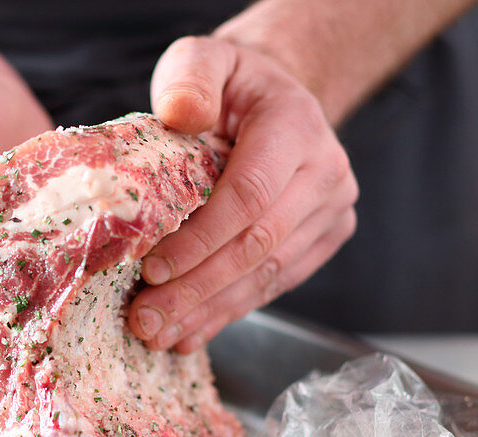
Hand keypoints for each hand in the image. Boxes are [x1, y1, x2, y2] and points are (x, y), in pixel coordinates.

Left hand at [128, 36, 358, 352]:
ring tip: (159, 335)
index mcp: (296, 125)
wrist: (273, 100)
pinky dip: (228, 311)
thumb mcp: (202, 59)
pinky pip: (274, 284)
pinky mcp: (324, 240)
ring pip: (268, 274)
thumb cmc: (228, 85)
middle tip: (146, 320)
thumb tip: (181, 114)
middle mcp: (326, 171)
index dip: (201, 239)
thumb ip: (190, 78)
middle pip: (259, 245)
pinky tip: (190, 333)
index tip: (151, 270)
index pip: (250, 195)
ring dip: (210, 311)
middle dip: (197, 288)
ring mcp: (331, 210)